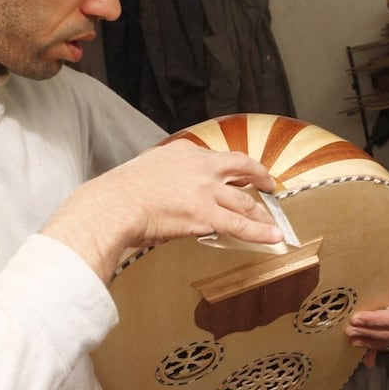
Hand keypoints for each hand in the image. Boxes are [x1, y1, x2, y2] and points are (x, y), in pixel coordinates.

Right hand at [43, 139, 282, 278]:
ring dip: (262, 214)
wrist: (114, 205)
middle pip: (241, 167)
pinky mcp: (206, 214)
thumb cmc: (121, 193)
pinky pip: (239, 225)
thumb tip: (170, 193)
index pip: (216, 157)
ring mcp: (205, 189)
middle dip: (259, 176)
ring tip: (273, 223)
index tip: (237, 171)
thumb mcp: (146, 169)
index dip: (231, 166)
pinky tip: (273, 238)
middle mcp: (200, 166)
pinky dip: (260, 232)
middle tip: (269, 185)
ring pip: (244, 201)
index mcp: (184, 151)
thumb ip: (165, 176)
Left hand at [345, 259, 388, 365]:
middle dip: (367, 333)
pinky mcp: (383, 322)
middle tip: (348, 329)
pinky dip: (373, 352)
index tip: (356, 318)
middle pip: (388, 332)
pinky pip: (380, 341)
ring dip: (368, 342)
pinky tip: (366, 362)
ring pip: (384, 339)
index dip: (374, 321)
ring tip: (350, 338)